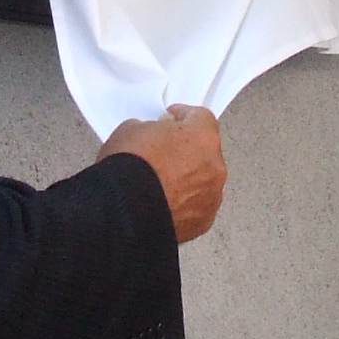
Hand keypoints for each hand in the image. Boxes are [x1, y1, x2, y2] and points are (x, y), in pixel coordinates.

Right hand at [104, 103, 224, 241]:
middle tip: (163, 154)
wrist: (124, 212)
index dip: (183, 116)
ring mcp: (211, 196)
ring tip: (161, 184)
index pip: (200, 117)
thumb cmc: (129, 169)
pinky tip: (163, 204)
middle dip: (186, 151)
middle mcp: (214, 166)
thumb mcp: (131, 130)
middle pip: (205, 151)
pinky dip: (184, 205)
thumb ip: (150, 129)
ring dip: (188, 180)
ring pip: (203, 181)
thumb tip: (150, 136)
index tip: (172, 118)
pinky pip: (197, 207)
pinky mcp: (203, 222)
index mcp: (202, 136)